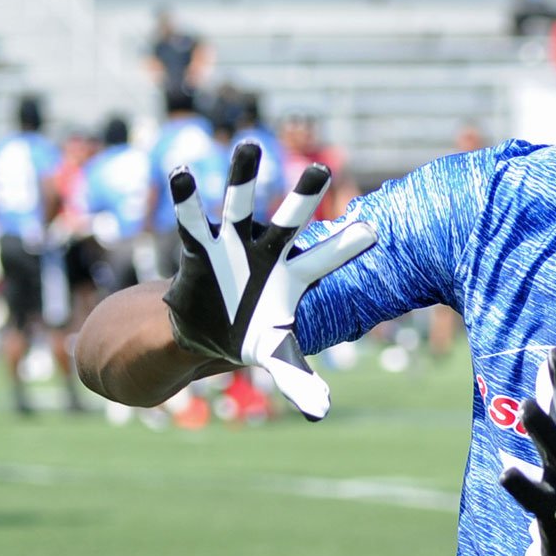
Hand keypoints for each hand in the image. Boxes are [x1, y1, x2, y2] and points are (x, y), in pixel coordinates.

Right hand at [162, 141, 375, 419]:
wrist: (206, 326)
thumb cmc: (250, 334)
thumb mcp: (275, 355)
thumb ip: (297, 378)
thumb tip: (322, 411)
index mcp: (293, 275)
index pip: (325, 260)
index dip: (346, 246)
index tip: (373, 227)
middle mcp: (267, 250)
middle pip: (288, 221)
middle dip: (301, 196)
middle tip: (321, 167)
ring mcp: (233, 243)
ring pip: (239, 204)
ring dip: (241, 176)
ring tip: (246, 144)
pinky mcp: (199, 244)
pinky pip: (192, 217)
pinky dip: (186, 197)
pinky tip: (182, 172)